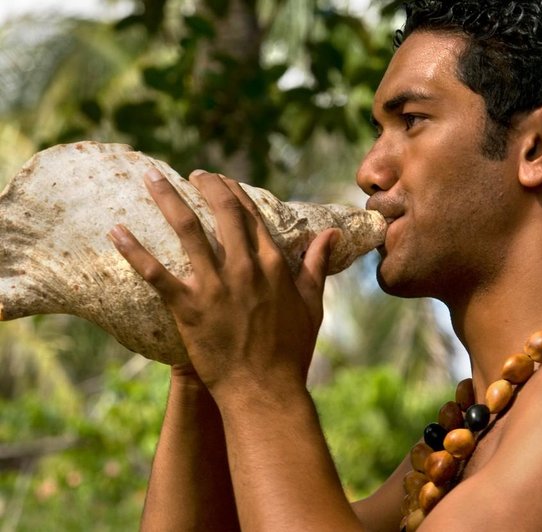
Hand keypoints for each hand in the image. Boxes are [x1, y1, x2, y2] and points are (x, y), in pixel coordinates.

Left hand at [108, 169, 338, 401]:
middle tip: (192, 173)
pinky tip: (116, 231)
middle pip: (223, 213)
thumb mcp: (311, 304)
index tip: (222, 181)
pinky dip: (134, 251)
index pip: (252, 215)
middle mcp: (244, 267)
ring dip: (169, 199)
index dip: (235, 193)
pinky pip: (156, 273)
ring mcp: (216, 286)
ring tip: (152, 177)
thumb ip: (317, 264)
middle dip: (206, 186)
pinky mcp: (189, 307)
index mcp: (273, 265)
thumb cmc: (291, 351)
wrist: (265, 390)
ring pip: (188, 230)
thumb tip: (331, 233)